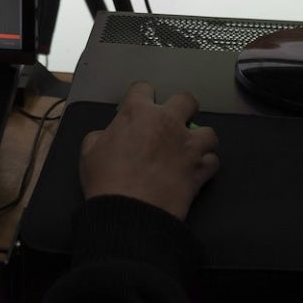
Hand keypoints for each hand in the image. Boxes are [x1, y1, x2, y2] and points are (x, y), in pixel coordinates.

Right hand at [79, 81, 218, 220]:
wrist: (128, 214)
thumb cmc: (107, 183)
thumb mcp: (89, 152)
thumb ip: (101, 135)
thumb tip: (107, 135)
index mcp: (138, 112)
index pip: (144, 87)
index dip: (141, 97)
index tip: (140, 106)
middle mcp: (167, 122)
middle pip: (187, 99)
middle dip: (182, 108)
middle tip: (174, 121)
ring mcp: (187, 145)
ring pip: (209, 131)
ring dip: (200, 139)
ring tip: (190, 148)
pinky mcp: (199, 170)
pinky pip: (213, 161)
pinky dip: (206, 165)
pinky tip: (196, 170)